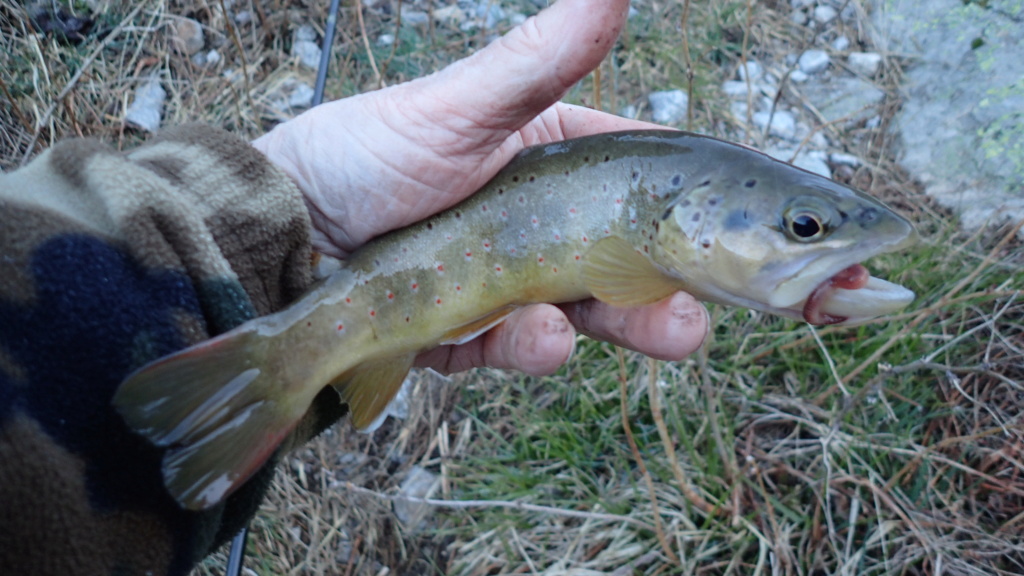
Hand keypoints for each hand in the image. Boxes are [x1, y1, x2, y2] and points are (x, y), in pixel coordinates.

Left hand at [252, 0, 708, 375]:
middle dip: (672, 287)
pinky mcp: (474, 335)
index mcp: (548, 162)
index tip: (736, 223)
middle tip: (705, 309)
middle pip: (628, 260)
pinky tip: (543, 334)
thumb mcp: (457, 109)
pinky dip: (535, 344)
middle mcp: (537, 227)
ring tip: (666, 331)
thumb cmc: (361, 156)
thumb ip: (537, 64)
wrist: (277, 238)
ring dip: (630, 326)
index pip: (637, 180)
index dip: (689, 202)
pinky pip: (518, 346)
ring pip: (589, 314)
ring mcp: (509, 285)